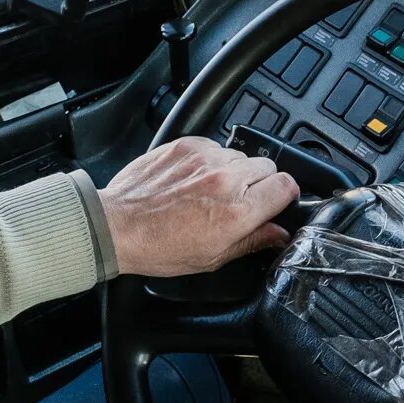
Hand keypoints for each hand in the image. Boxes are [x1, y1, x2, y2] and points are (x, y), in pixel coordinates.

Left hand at [99, 137, 299, 276]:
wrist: (118, 226)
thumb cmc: (158, 247)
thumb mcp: (212, 257)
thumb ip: (253, 241)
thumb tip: (278, 234)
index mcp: (237, 212)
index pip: (286, 185)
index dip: (284, 194)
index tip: (276, 201)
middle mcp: (225, 180)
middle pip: (268, 166)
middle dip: (260, 183)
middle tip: (239, 201)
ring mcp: (205, 159)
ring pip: (240, 156)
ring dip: (234, 171)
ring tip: (210, 192)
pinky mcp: (186, 145)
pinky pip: (214, 146)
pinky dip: (210, 160)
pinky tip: (194, 180)